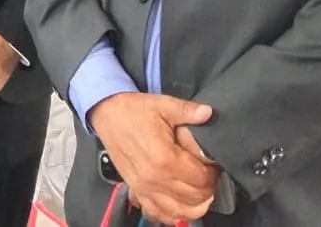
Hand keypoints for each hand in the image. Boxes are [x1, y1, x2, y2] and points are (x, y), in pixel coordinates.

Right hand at [90, 93, 218, 223]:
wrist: (107, 115)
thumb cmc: (133, 111)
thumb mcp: (163, 105)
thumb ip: (188, 111)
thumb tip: (208, 112)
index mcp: (164, 158)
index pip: (201, 178)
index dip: (213, 172)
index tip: (213, 164)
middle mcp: (154, 178)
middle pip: (194, 197)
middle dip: (208, 188)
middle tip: (209, 174)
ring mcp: (144, 188)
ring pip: (179, 212)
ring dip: (194, 204)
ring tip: (199, 189)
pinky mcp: (136, 191)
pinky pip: (157, 214)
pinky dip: (171, 214)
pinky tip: (179, 203)